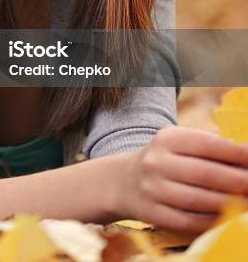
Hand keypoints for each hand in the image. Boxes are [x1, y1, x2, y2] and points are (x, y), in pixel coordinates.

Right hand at [117, 126, 247, 233]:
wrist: (124, 181)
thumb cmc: (164, 160)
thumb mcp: (178, 144)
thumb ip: (208, 145)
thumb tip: (245, 154)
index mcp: (166, 139)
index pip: (206, 144)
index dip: (235, 153)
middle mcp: (156, 162)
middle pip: (204, 173)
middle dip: (237, 181)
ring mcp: (152, 188)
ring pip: (198, 200)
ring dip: (229, 204)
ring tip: (247, 202)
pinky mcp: (151, 212)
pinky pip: (188, 220)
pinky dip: (212, 221)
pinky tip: (226, 218)